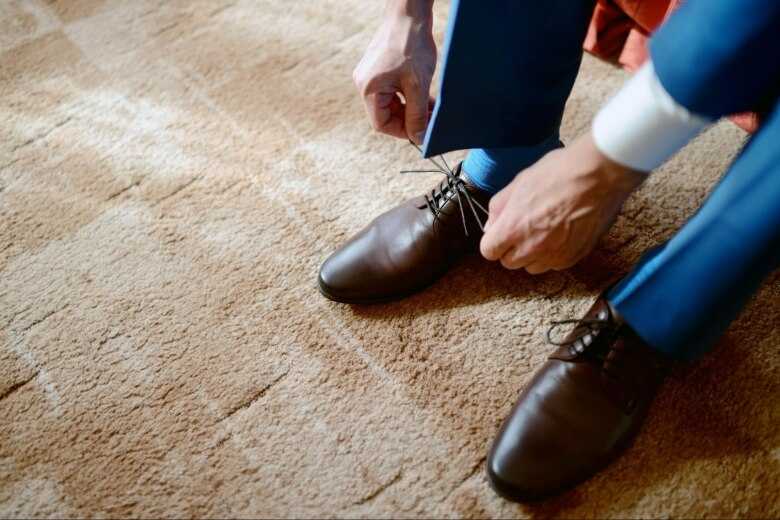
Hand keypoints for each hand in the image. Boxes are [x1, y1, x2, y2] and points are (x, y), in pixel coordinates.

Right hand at [353, 2, 435, 143]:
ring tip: (430, 107)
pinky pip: (391, 90)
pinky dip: (407, 96)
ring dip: (410, 108)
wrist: (409, 13)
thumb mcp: (418, 85)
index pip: (381, 124)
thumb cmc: (411, 45)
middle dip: (408, 119)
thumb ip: (417, 115)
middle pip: (385, 114)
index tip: (421, 132)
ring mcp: (370, 75)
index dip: (402, 132)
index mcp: (368, 89)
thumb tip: (419, 138)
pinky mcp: (379, 68)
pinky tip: (423, 95)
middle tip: (429, 119)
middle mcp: (364, 83)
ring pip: (390, 103)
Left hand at [479, 132, 645, 273]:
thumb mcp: (519, 182)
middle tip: (524, 228)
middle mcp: (532, 247)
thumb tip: (491, 225)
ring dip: (533, 254)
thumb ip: (499, 208)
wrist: (599, 175)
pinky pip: (555, 264)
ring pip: (532, 267)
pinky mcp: (574, 257)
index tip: (501, 233)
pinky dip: (554, 254)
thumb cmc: (560, 172)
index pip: (488, 251)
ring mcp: (554, 255)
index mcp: (513, 228)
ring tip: (544, 230)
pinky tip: (561, 233)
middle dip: (512, 248)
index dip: (494, 241)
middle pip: (509, 262)